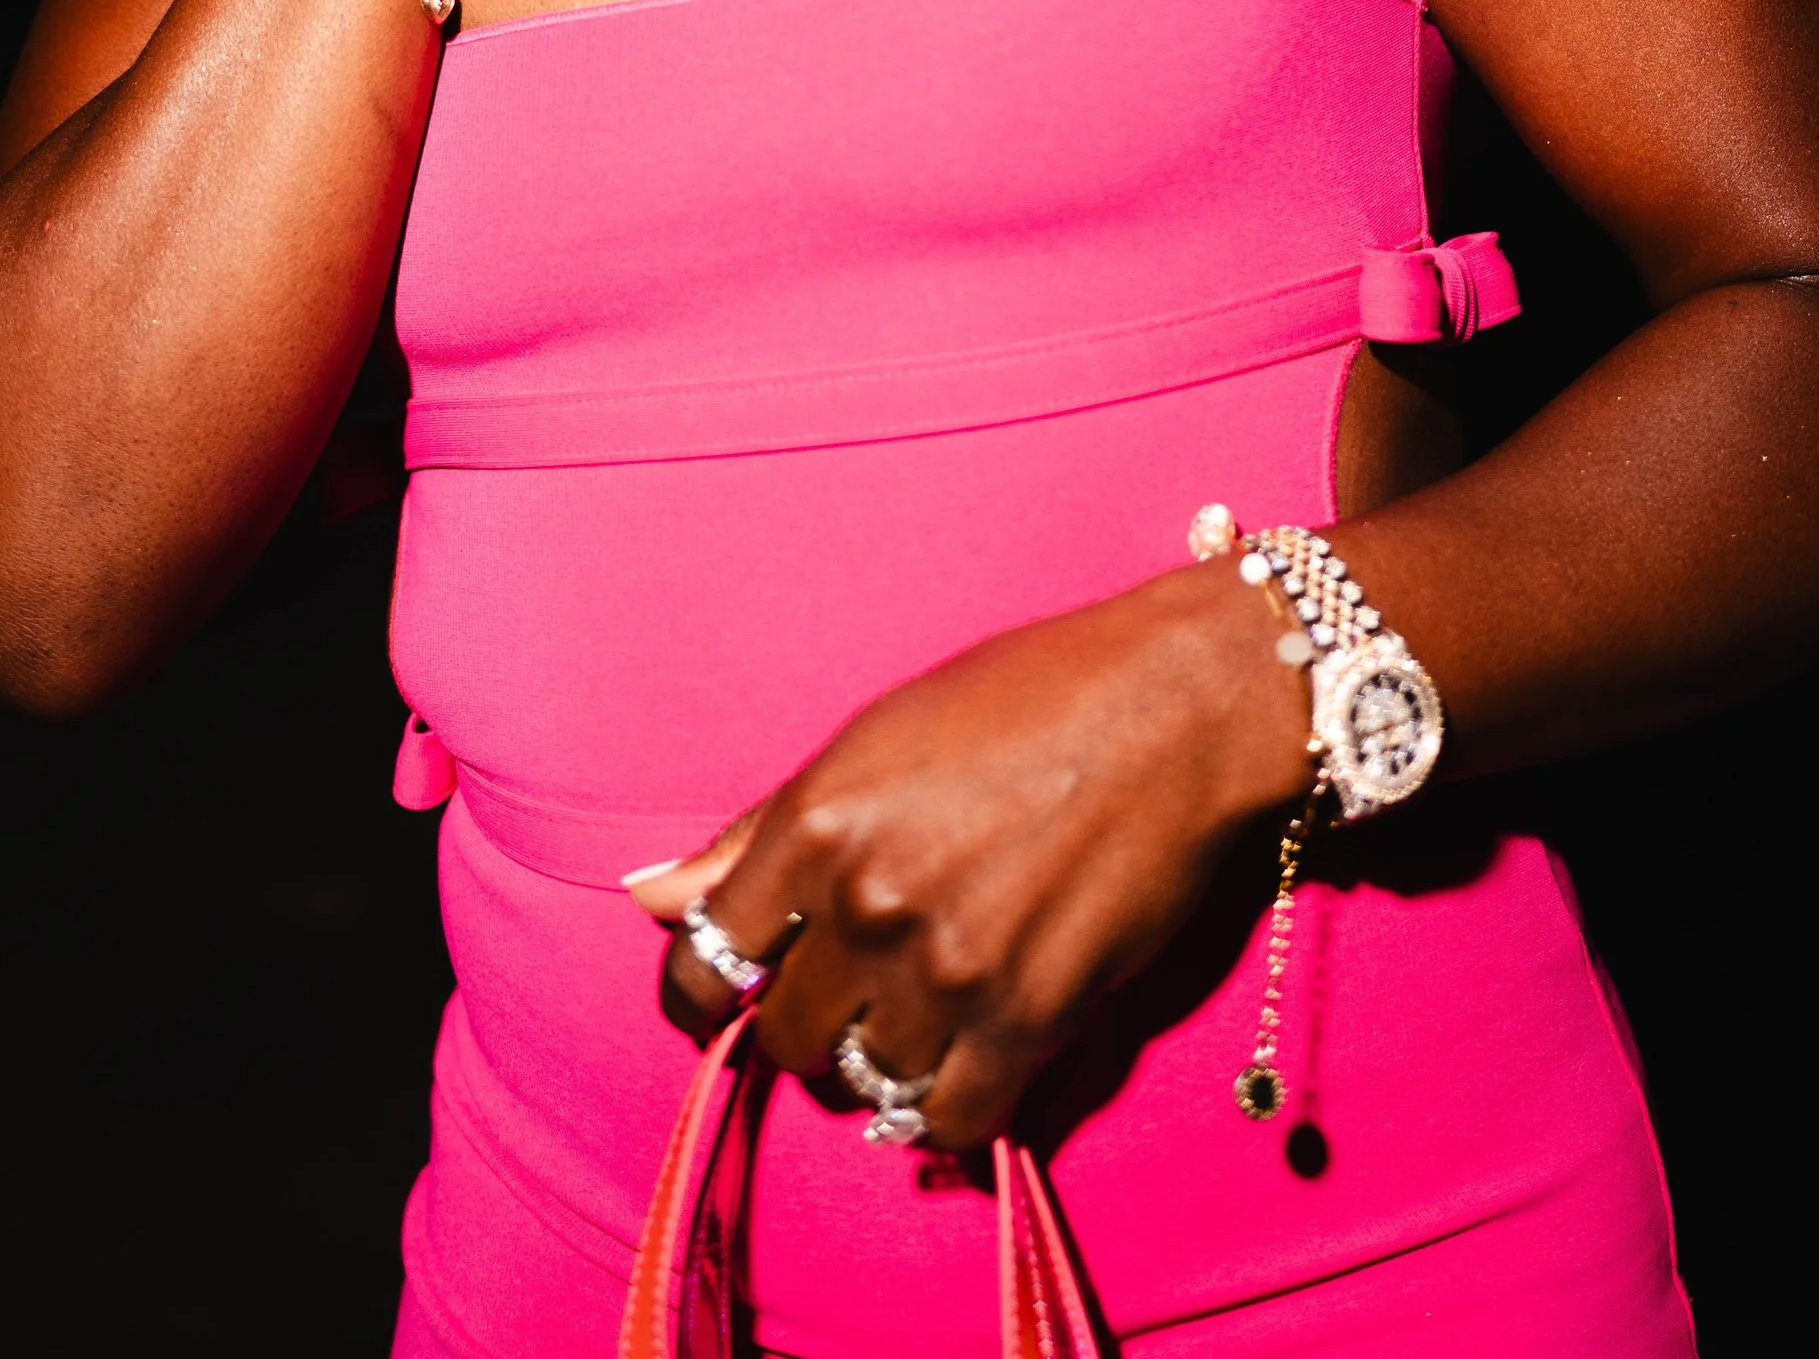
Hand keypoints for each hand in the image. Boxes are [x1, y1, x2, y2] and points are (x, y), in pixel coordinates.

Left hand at [629, 563, 1310, 1150]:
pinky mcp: (1031, 1019)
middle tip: (860, 986)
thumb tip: (645, 895)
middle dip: (812, 1022)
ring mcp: (948, 969)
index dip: (708, 995)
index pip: (701, 964)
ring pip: (866, 1083)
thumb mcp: (871, 740)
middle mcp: (868, 901)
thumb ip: (755, 832)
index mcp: (814, 822)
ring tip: (929, 1009)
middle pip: (786, 1035)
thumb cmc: (1025, 698)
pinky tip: (969, 1062)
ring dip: (886, 1061)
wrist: (1173, 708)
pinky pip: (953, 1120)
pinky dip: (951, 1107)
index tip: (735, 996)